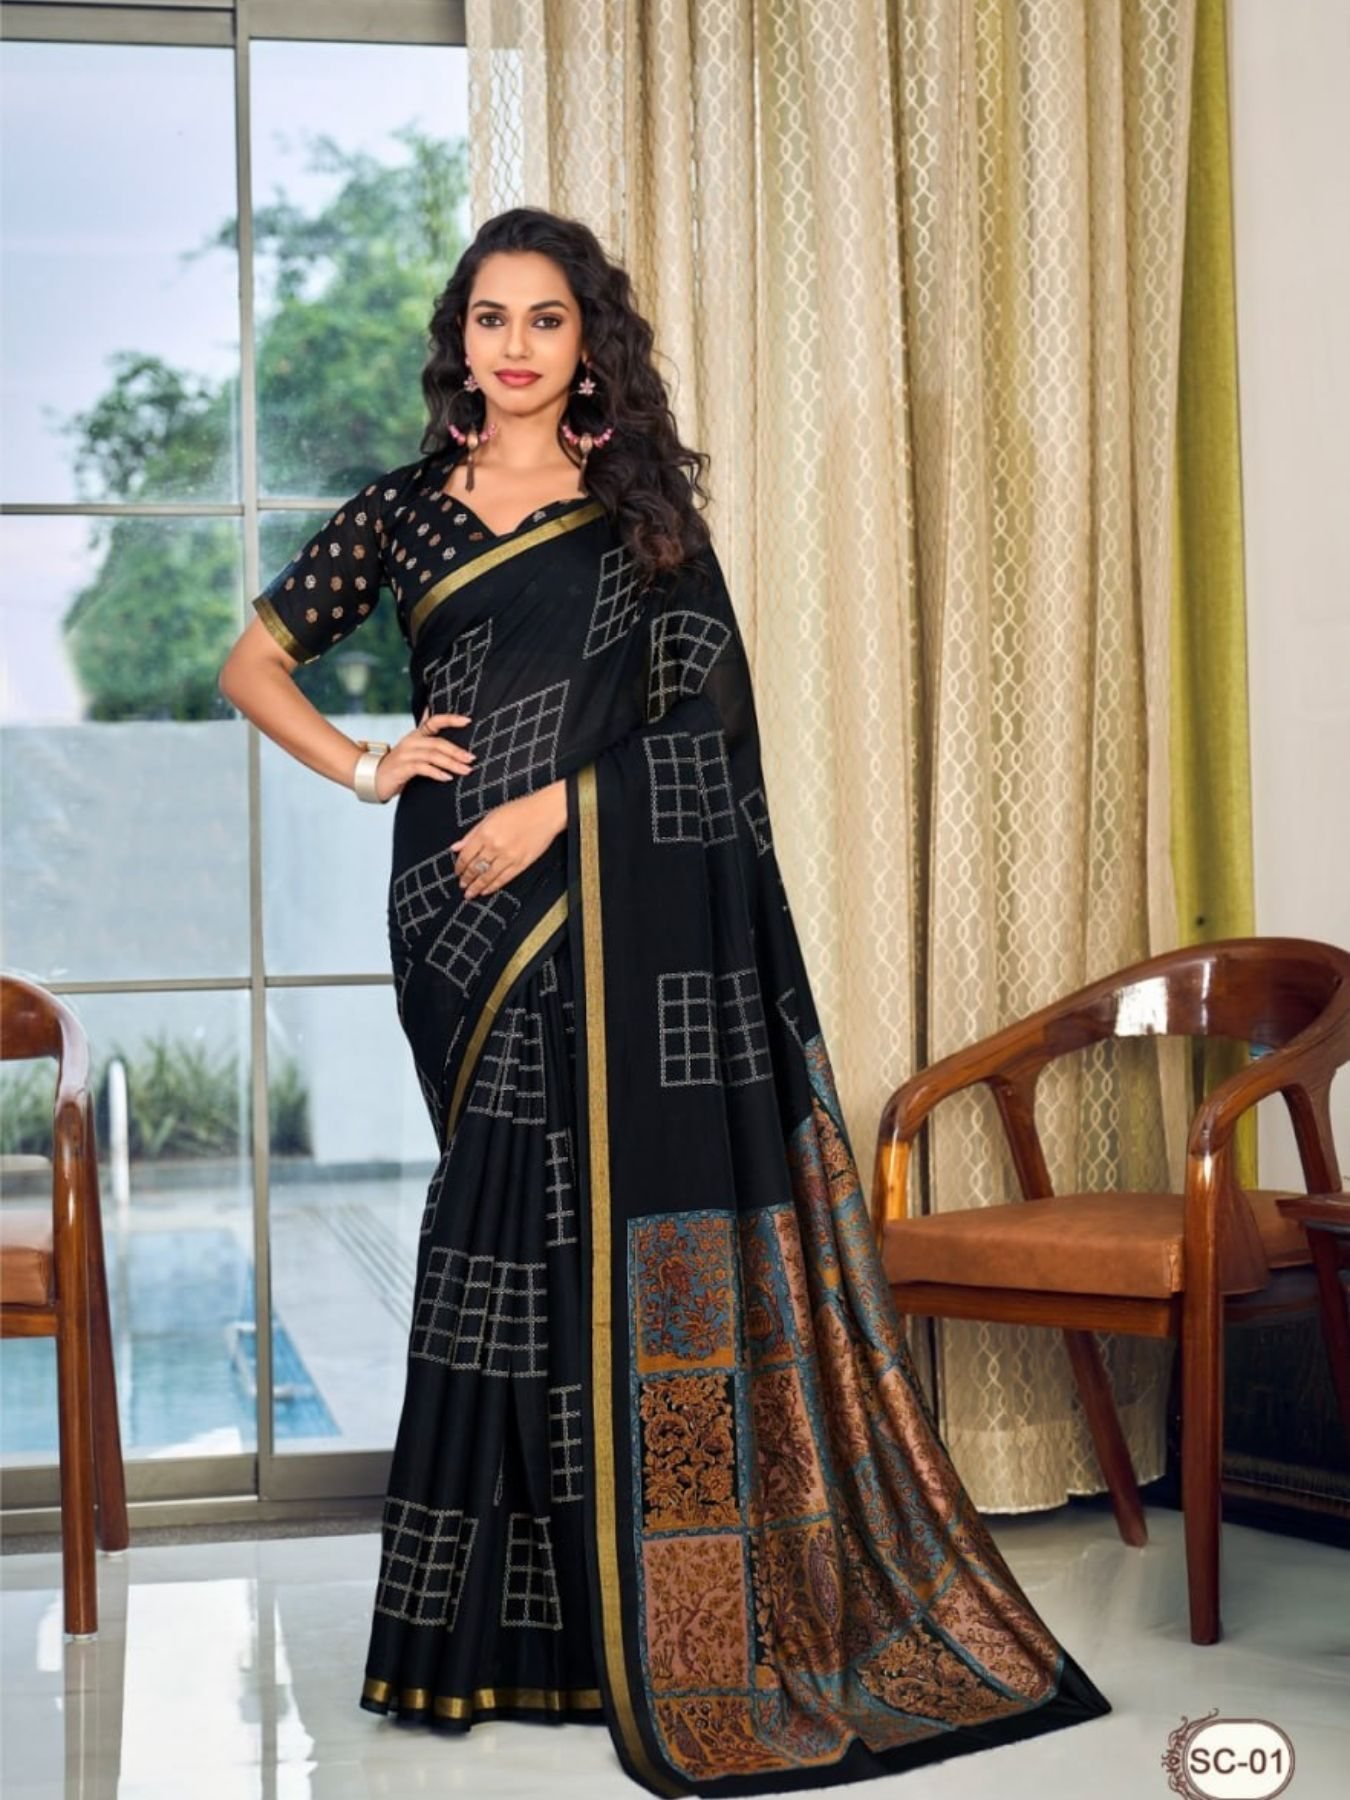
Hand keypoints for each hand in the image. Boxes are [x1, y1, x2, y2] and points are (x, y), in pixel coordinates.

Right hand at [367, 706, 476, 800]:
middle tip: (472, 758)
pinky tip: (447, 777)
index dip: (450, 719)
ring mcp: (405, 755)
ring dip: (451, 763)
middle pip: (438, 742)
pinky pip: (422, 768)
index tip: (468, 720)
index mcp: (416, 735)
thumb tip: (431, 711)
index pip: (434, 721)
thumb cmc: (399, 765)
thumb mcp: (413, 748)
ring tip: (465, 770)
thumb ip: (425, 735)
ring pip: (432, 755)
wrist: (373, 778)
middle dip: (457, 751)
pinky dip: (436, 772)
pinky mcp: (402, 768)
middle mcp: (411, 742)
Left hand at [451, 781, 567, 897]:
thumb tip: (456, 847)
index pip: (466, 856)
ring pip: (487, 876)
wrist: (544, 813)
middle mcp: (495, 846)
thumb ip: (472, 834)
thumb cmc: (519, 811)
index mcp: (485, 833)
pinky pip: (503, 879)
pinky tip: (486, 890)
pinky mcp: (521, 864)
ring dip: (477, 886)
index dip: (459, 867)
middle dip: (466, 879)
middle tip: (462, 885)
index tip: (457, 872)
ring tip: (470, 893)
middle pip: (475, 868)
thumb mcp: (490, 816)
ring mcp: (508, 857)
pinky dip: (493, 887)